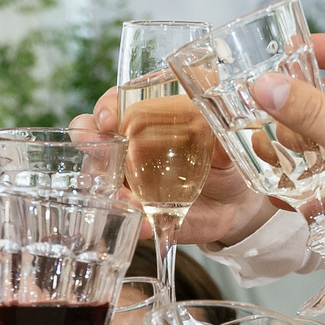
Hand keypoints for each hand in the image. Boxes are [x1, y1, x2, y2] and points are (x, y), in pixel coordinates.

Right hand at [73, 93, 276, 249]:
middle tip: (101, 151)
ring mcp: (126, 179)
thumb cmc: (226, 159)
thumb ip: (220, 131)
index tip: (110, 120)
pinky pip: (119, 215)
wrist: (235, 203)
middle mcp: (127, 145)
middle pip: (90, 134)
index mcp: (147, 117)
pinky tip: (142, 222)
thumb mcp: (228, 140)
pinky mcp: (136, 211)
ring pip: (94, 176)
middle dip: (89, 141)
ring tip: (126, 197)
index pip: (115, 102)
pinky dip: (127, 219)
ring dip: (104, 185)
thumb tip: (216, 126)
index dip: (106, 107)